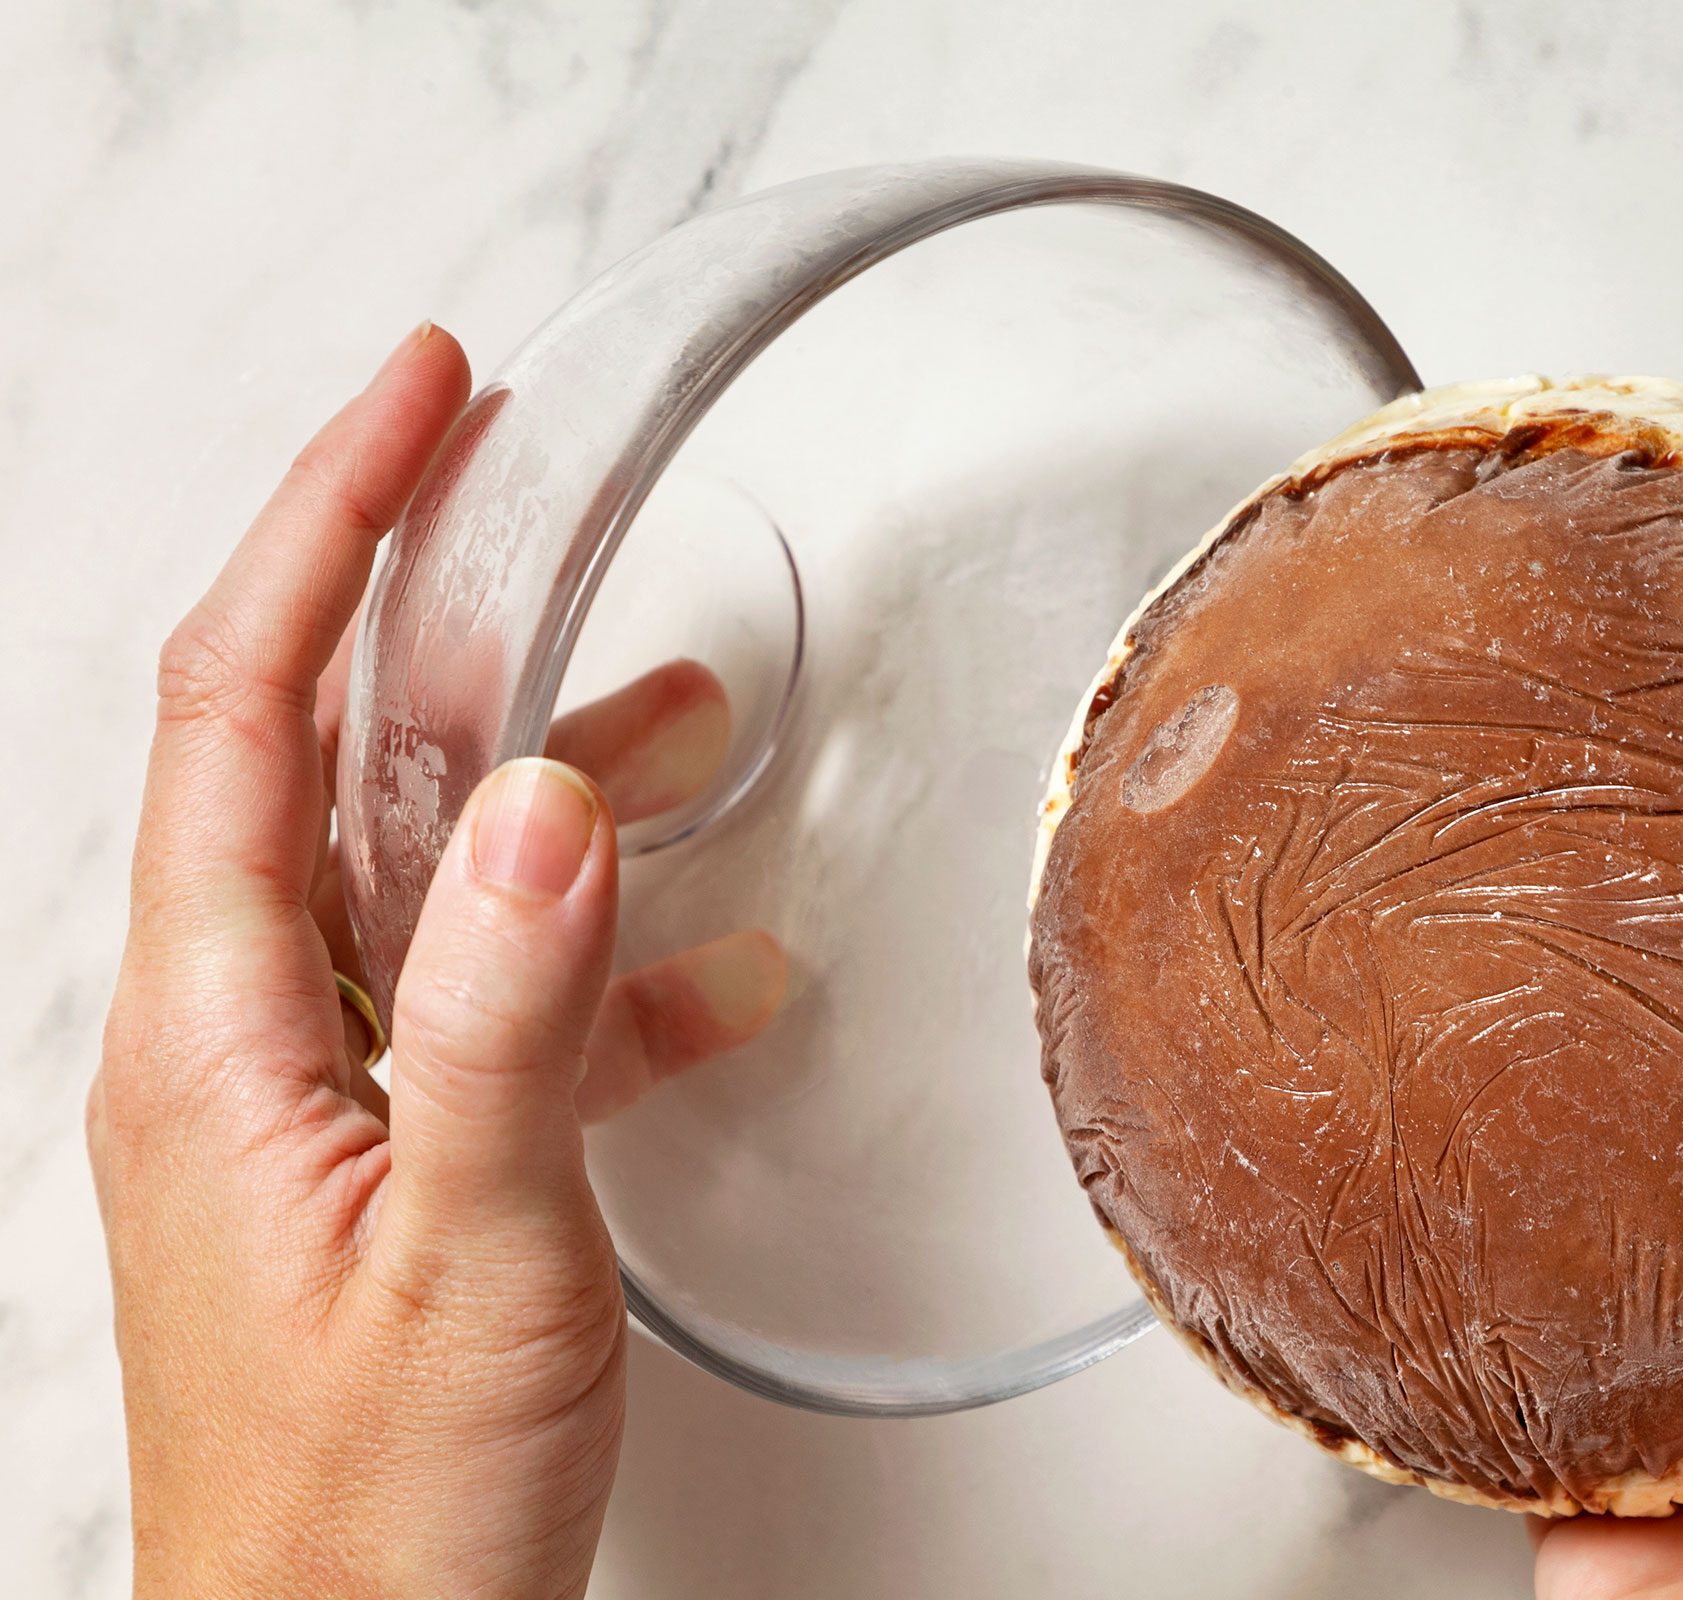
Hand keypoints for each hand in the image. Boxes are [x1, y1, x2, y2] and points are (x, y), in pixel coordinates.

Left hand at [89, 325, 788, 1598]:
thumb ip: (504, 1022)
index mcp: (218, 1031)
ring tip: (671, 715)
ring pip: (428, 861)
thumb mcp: (467, 1253)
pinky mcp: (403, 1148)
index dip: (324, 523)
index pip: (238, 703)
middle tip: (528, 485)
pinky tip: (712, 969)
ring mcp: (324, 1090)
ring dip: (547, 776)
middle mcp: (248, 1035)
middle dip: (431, 601)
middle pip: (323, 747)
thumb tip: (544, 802)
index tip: (419, 397)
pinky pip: (498, 994)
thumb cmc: (368, 1515)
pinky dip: (606, 952)